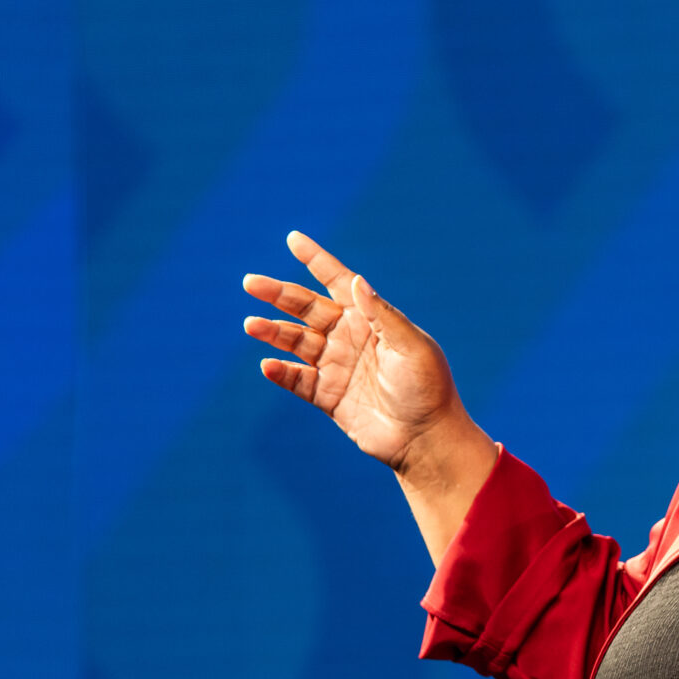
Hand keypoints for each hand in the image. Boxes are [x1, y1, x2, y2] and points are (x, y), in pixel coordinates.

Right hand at [243, 231, 468, 471]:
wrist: (425, 439)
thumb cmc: (427, 388)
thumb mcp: (411, 347)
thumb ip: (382, 315)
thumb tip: (355, 281)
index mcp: (370, 319)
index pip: (338, 282)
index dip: (316, 260)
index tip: (293, 239)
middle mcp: (349, 338)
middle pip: (307, 309)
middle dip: (278, 295)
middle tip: (250, 283)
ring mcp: (336, 366)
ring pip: (296, 342)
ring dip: (272, 332)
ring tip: (251, 325)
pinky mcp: (328, 396)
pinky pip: (297, 380)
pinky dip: (281, 373)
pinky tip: (268, 366)